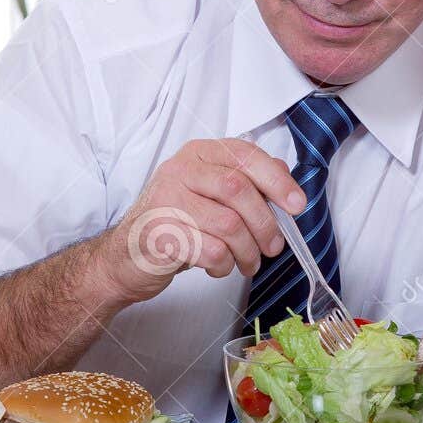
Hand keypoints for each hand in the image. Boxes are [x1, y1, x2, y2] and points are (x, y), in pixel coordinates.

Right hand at [99, 138, 306, 302]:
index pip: (245, 155)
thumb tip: (283, 175)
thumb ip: (244, 179)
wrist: (126, 257)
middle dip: (265, 223)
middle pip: (239, 189)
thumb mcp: (209, 194)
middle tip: (273, 246)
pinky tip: (220, 267)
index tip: (296, 205)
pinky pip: (211, 250)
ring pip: (229, 224)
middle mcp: (180, 171)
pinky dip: (225, 265)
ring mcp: (167, 201)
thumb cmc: (174, 223)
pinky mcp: (161, 234)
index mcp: (198, 154)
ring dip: (248, 251)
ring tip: (247, 262)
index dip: (277, 181)